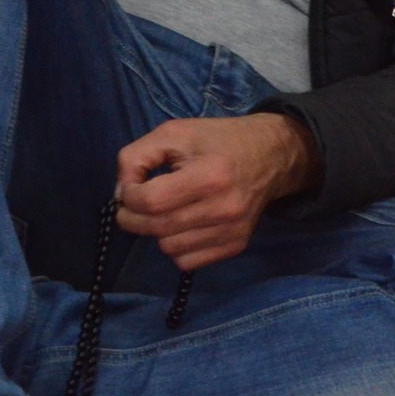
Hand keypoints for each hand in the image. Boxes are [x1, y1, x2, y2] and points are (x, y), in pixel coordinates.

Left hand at [114, 114, 320, 270]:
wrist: (274, 154)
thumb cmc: (220, 140)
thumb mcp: (175, 132)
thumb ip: (137, 156)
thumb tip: (120, 193)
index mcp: (210, 174)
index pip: (150, 201)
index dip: (128, 196)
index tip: (131, 186)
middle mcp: (224, 208)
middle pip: (156, 227)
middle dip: (132, 216)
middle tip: (135, 203)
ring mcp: (232, 230)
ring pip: (168, 248)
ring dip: (157, 231)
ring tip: (167, 210)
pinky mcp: (236, 245)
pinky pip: (187, 262)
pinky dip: (177, 247)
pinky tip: (185, 225)